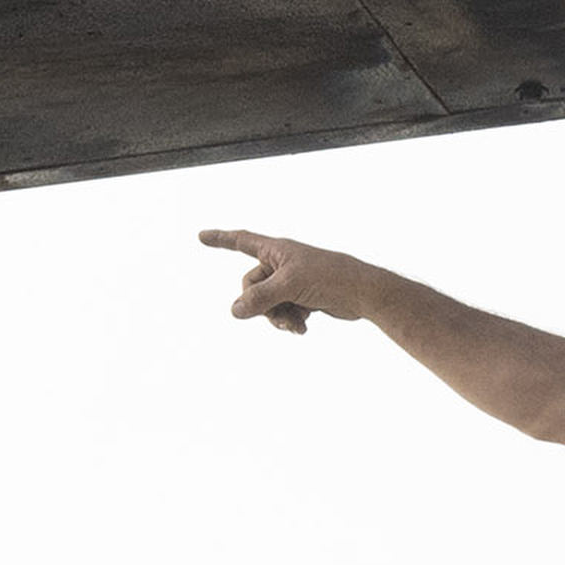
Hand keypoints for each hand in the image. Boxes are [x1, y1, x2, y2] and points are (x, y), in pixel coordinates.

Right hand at [202, 229, 386, 334]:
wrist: (363, 294)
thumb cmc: (329, 278)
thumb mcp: (289, 286)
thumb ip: (259, 298)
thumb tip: (234, 310)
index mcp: (277, 250)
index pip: (241, 241)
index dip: (220, 239)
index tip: (201, 236)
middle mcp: (281, 264)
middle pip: (251, 286)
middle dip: (261, 305)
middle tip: (277, 314)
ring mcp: (291, 282)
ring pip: (266, 304)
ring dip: (277, 317)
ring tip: (295, 325)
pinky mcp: (302, 298)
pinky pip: (282, 312)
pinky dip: (290, 321)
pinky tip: (304, 328)